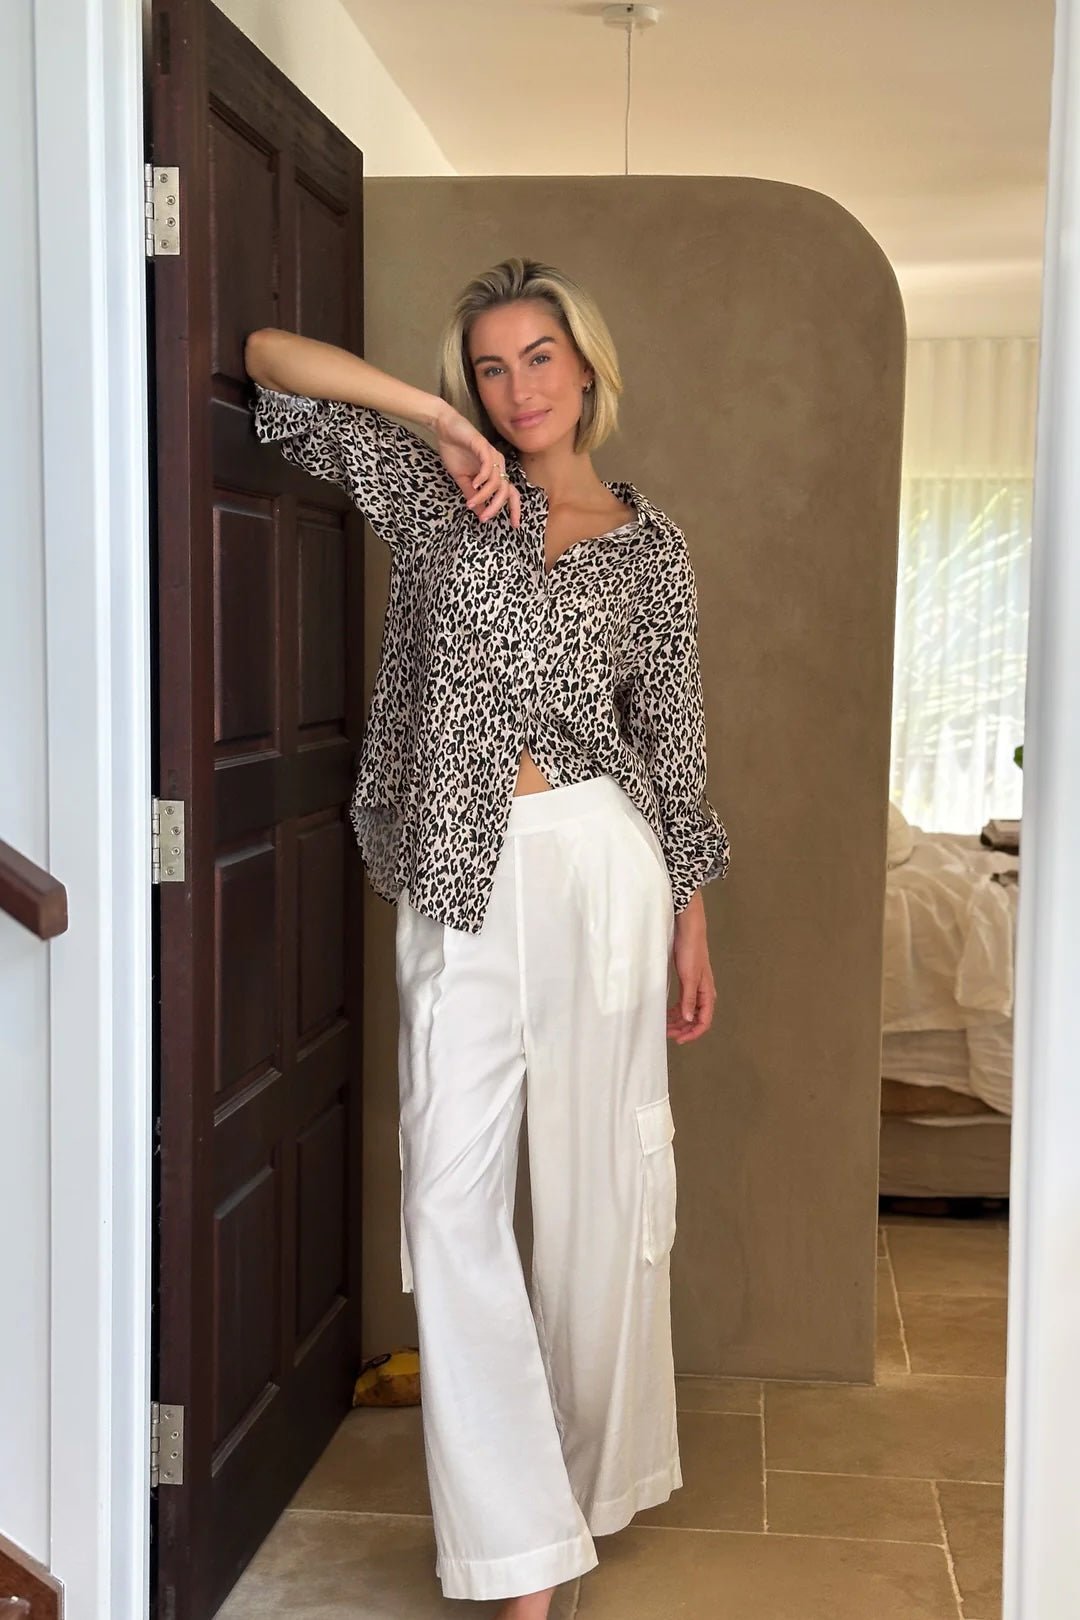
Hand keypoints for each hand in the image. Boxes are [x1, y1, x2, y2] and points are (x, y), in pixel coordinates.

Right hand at [433, 405, 520, 528]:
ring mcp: (492, 455)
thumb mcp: (463, 480)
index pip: (511, 493)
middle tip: (485, 518)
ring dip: (484, 495)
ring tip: (471, 502)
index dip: (515, 509)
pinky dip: (483, 478)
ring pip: (496, 481)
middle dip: (496, 507)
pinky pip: (489, 465)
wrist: (444, 429)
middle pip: (506, 490)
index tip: (514, 525)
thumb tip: (480, 513)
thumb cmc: (455, 452)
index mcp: (495, 473)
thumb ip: (473, 496)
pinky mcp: (483, 446)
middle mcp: (498, 464)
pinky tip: (474, 484)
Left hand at [667, 892, 715, 1043]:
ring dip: (679, 1020)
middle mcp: (703, 992)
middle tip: (667, 1034)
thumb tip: (690, 1020)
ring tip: (665, 1025)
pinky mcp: (687, 980)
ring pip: (689, 1011)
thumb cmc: (691, 951)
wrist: (689, 929)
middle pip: (696, 1018)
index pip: (704, 1021)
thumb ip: (689, 999)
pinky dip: (676, 1010)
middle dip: (683, 1028)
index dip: (693, 1033)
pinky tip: (667, 1012)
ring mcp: (695, 987)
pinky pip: (684, 1001)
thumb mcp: (689, 977)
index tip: (678, 1040)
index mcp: (707, 993)